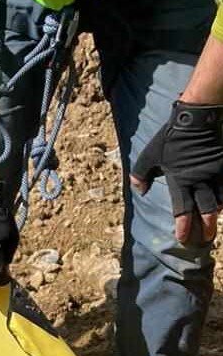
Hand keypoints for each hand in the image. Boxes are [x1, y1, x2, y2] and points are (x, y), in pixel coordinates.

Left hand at [131, 99, 222, 245]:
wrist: (197, 117)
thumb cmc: (172, 137)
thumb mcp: (150, 154)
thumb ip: (141, 174)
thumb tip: (140, 191)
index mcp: (181, 180)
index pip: (182, 209)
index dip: (183, 226)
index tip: (183, 238)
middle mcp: (200, 180)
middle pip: (206, 209)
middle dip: (207, 226)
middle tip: (207, 239)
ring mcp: (215, 173)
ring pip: (220, 199)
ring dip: (217, 213)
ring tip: (215, 222)